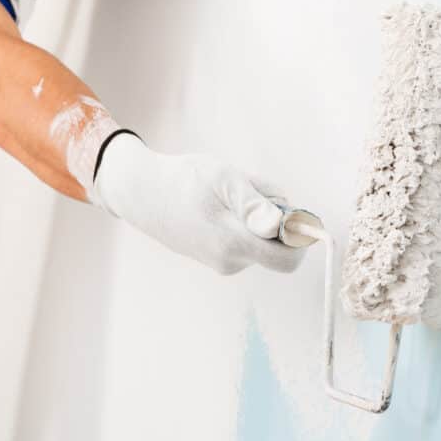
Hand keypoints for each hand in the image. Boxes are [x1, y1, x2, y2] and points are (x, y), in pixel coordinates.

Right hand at [93, 133, 305, 274]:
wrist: (141, 192)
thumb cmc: (184, 179)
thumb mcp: (225, 179)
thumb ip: (255, 204)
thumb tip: (281, 224)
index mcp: (234, 244)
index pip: (289, 259)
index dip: (300, 237)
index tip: (294, 211)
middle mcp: (230, 261)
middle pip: (277, 247)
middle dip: (278, 220)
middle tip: (256, 191)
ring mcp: (221, 262)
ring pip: (260, 240)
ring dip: (258, 216)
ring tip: (231, 192)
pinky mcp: (214, 256)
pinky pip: (244, 240)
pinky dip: (244, 222)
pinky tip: (221, 203)